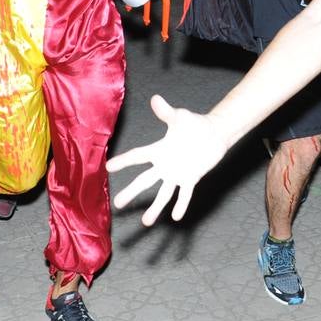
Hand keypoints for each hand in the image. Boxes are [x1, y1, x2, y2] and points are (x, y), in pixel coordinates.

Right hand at [107, 95, 227, 224]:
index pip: (137, 156)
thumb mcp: (180, 117)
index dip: (123, 161)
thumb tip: (155, 99)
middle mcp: (164, 165)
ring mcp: (177, 174)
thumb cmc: (194, 124)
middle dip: (131, 192)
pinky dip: (181, 205)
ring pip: (163, 194)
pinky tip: (175, 216)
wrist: (214, 134)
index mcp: (159, 150)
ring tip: (146, 222)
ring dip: (155, 208)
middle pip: (145, 181)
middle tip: (118, 204)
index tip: (107, 167)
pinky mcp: (191, 179)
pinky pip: (184, 194)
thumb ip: (166, 112)